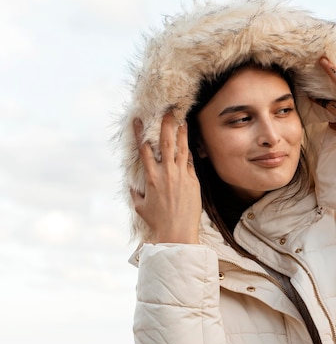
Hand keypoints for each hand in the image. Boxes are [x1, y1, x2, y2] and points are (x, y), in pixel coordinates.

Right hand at [130, 112, 201, 243]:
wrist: (177, 231)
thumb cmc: (158, 221)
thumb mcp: (141, 207)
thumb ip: (136, 194)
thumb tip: (133, 187)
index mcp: (151, 177)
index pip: (143, 149)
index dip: (140, 133)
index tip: (138, 120)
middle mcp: (166, 173)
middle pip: (166, 143)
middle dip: (166, 125)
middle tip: (168, 112)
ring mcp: (182, 176)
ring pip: (182, 149)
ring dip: (182, 134)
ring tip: (183, 121)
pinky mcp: (194, 182)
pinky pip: (190, 163)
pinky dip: (188, 153)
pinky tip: (189, 144)